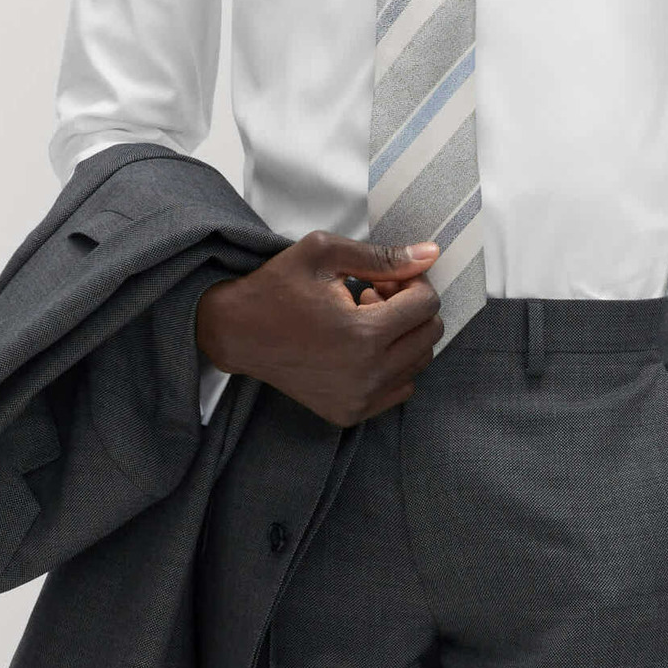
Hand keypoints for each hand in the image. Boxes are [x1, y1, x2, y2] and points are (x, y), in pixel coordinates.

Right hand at [195, 232, 444, 428]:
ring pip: (419, 363)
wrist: (236, 332)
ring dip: (402, 336)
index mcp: (364, 334)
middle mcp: (367, 374)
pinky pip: (400, 389)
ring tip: (363, 319)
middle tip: (373, 294)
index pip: (427, 305)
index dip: (412, 282)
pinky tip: (361, 346)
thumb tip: (432, 254)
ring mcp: (359, 400)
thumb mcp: (325, 253)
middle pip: (429, 335)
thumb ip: (383, 256)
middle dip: (410, 308)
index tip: (383, 278)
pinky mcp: (350, 413)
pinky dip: (392, 365)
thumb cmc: (277, 287)